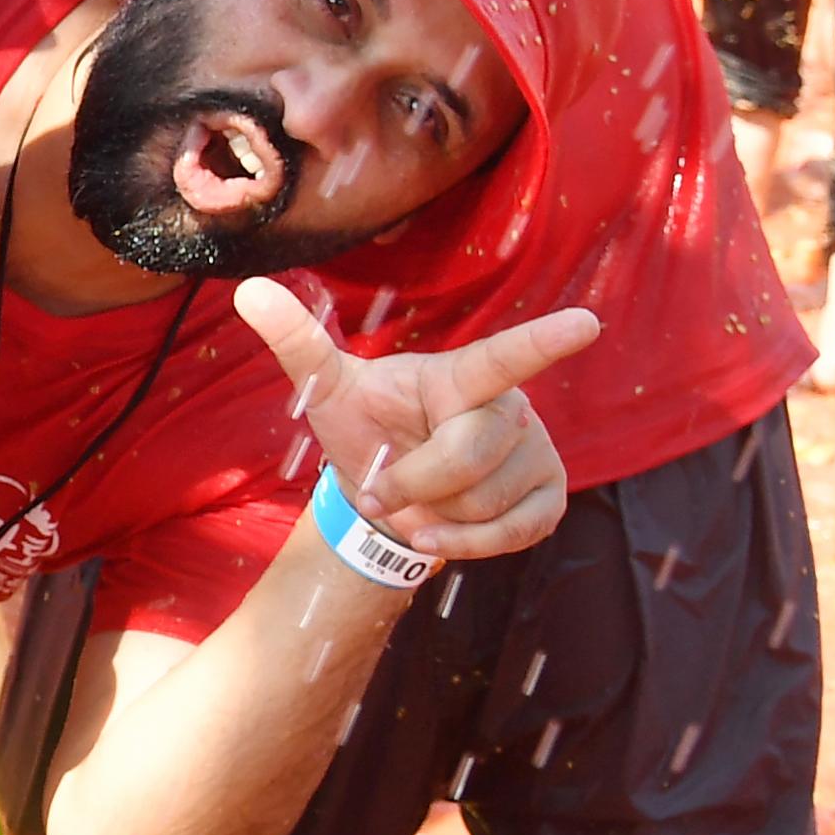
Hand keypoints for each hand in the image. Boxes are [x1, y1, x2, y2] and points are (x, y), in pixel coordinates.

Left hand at [235, 284, 601, 565]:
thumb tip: (246, 290)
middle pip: (466, 457)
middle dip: (410, 484)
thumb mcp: (329, 389)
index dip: (542, 342)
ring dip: (432, 514)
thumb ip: (297, 342)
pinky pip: (512, 534)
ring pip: (483, 502)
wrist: (388, 491)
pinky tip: (436, 531)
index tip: (588, 322)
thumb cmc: (367, 428)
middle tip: (381, 487)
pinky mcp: (550, 499)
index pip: (499, 359)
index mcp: (459, 377)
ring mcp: (538, 454)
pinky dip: (464, 543)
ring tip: (417, 500)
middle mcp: (510, 409)